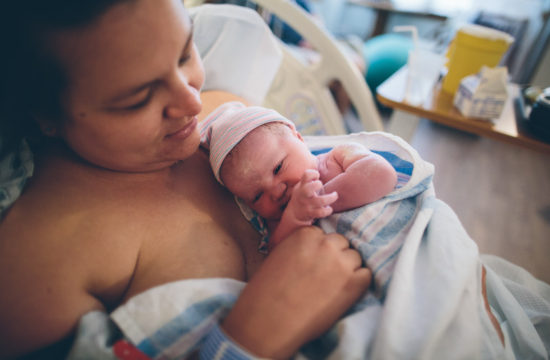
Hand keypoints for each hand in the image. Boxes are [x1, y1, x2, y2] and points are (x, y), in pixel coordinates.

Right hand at [222, 227, 371, 358]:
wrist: (269, 321)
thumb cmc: (265, 292)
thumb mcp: (277, 256)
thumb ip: (298, 247)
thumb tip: (312, 251)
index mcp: (305, 235)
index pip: (322, 235)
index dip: (318, 250)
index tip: (313, 263)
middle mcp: (326, 245)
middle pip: (340, 244)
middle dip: (334, 256)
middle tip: (324, 275)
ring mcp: (342, 263)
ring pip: (355, 258)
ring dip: (347, 268)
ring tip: (333, 286)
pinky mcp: (354, 284)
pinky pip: (366, 275)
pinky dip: (358, 283)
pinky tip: (344, 293)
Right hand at [286, 169, 337, 222]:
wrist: (294, 213)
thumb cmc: (304, 194)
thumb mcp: (303, 184)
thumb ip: (311, 176)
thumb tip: (327, 159)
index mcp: (302, 185)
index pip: (306, 175)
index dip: (314, 174)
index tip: (318, 176)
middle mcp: (303, 194)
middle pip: (309, 188)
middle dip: (318, 185)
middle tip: (321, 185)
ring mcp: (307, 204)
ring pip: (320, 201)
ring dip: (330, 198)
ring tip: (334, 195)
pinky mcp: (311, 213)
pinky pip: (321, 213)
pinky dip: (328, 210)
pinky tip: (329, 208)